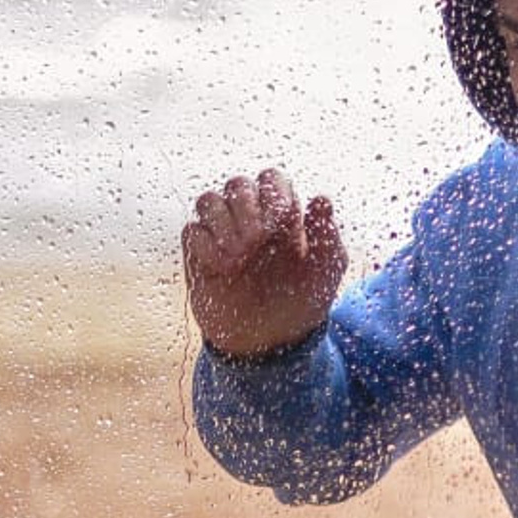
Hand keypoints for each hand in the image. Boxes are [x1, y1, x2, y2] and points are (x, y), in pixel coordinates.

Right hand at [181, 167, 346, 358]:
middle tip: (257, 241)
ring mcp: (222, 235)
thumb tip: (321, 199)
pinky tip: (223, 269)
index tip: (282, 221)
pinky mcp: (199, 255)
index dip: (274, 192)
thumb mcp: (326, 269)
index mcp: (283, 213)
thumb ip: (326, 233)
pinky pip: (191, 231)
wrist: (272, 340)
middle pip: (237, 183)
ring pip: (208, 200)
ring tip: (239, 256)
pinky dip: (206, 246)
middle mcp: (250, 218)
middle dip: (246, 207)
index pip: (272, 177)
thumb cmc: (304, 300)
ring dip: (223, 224)